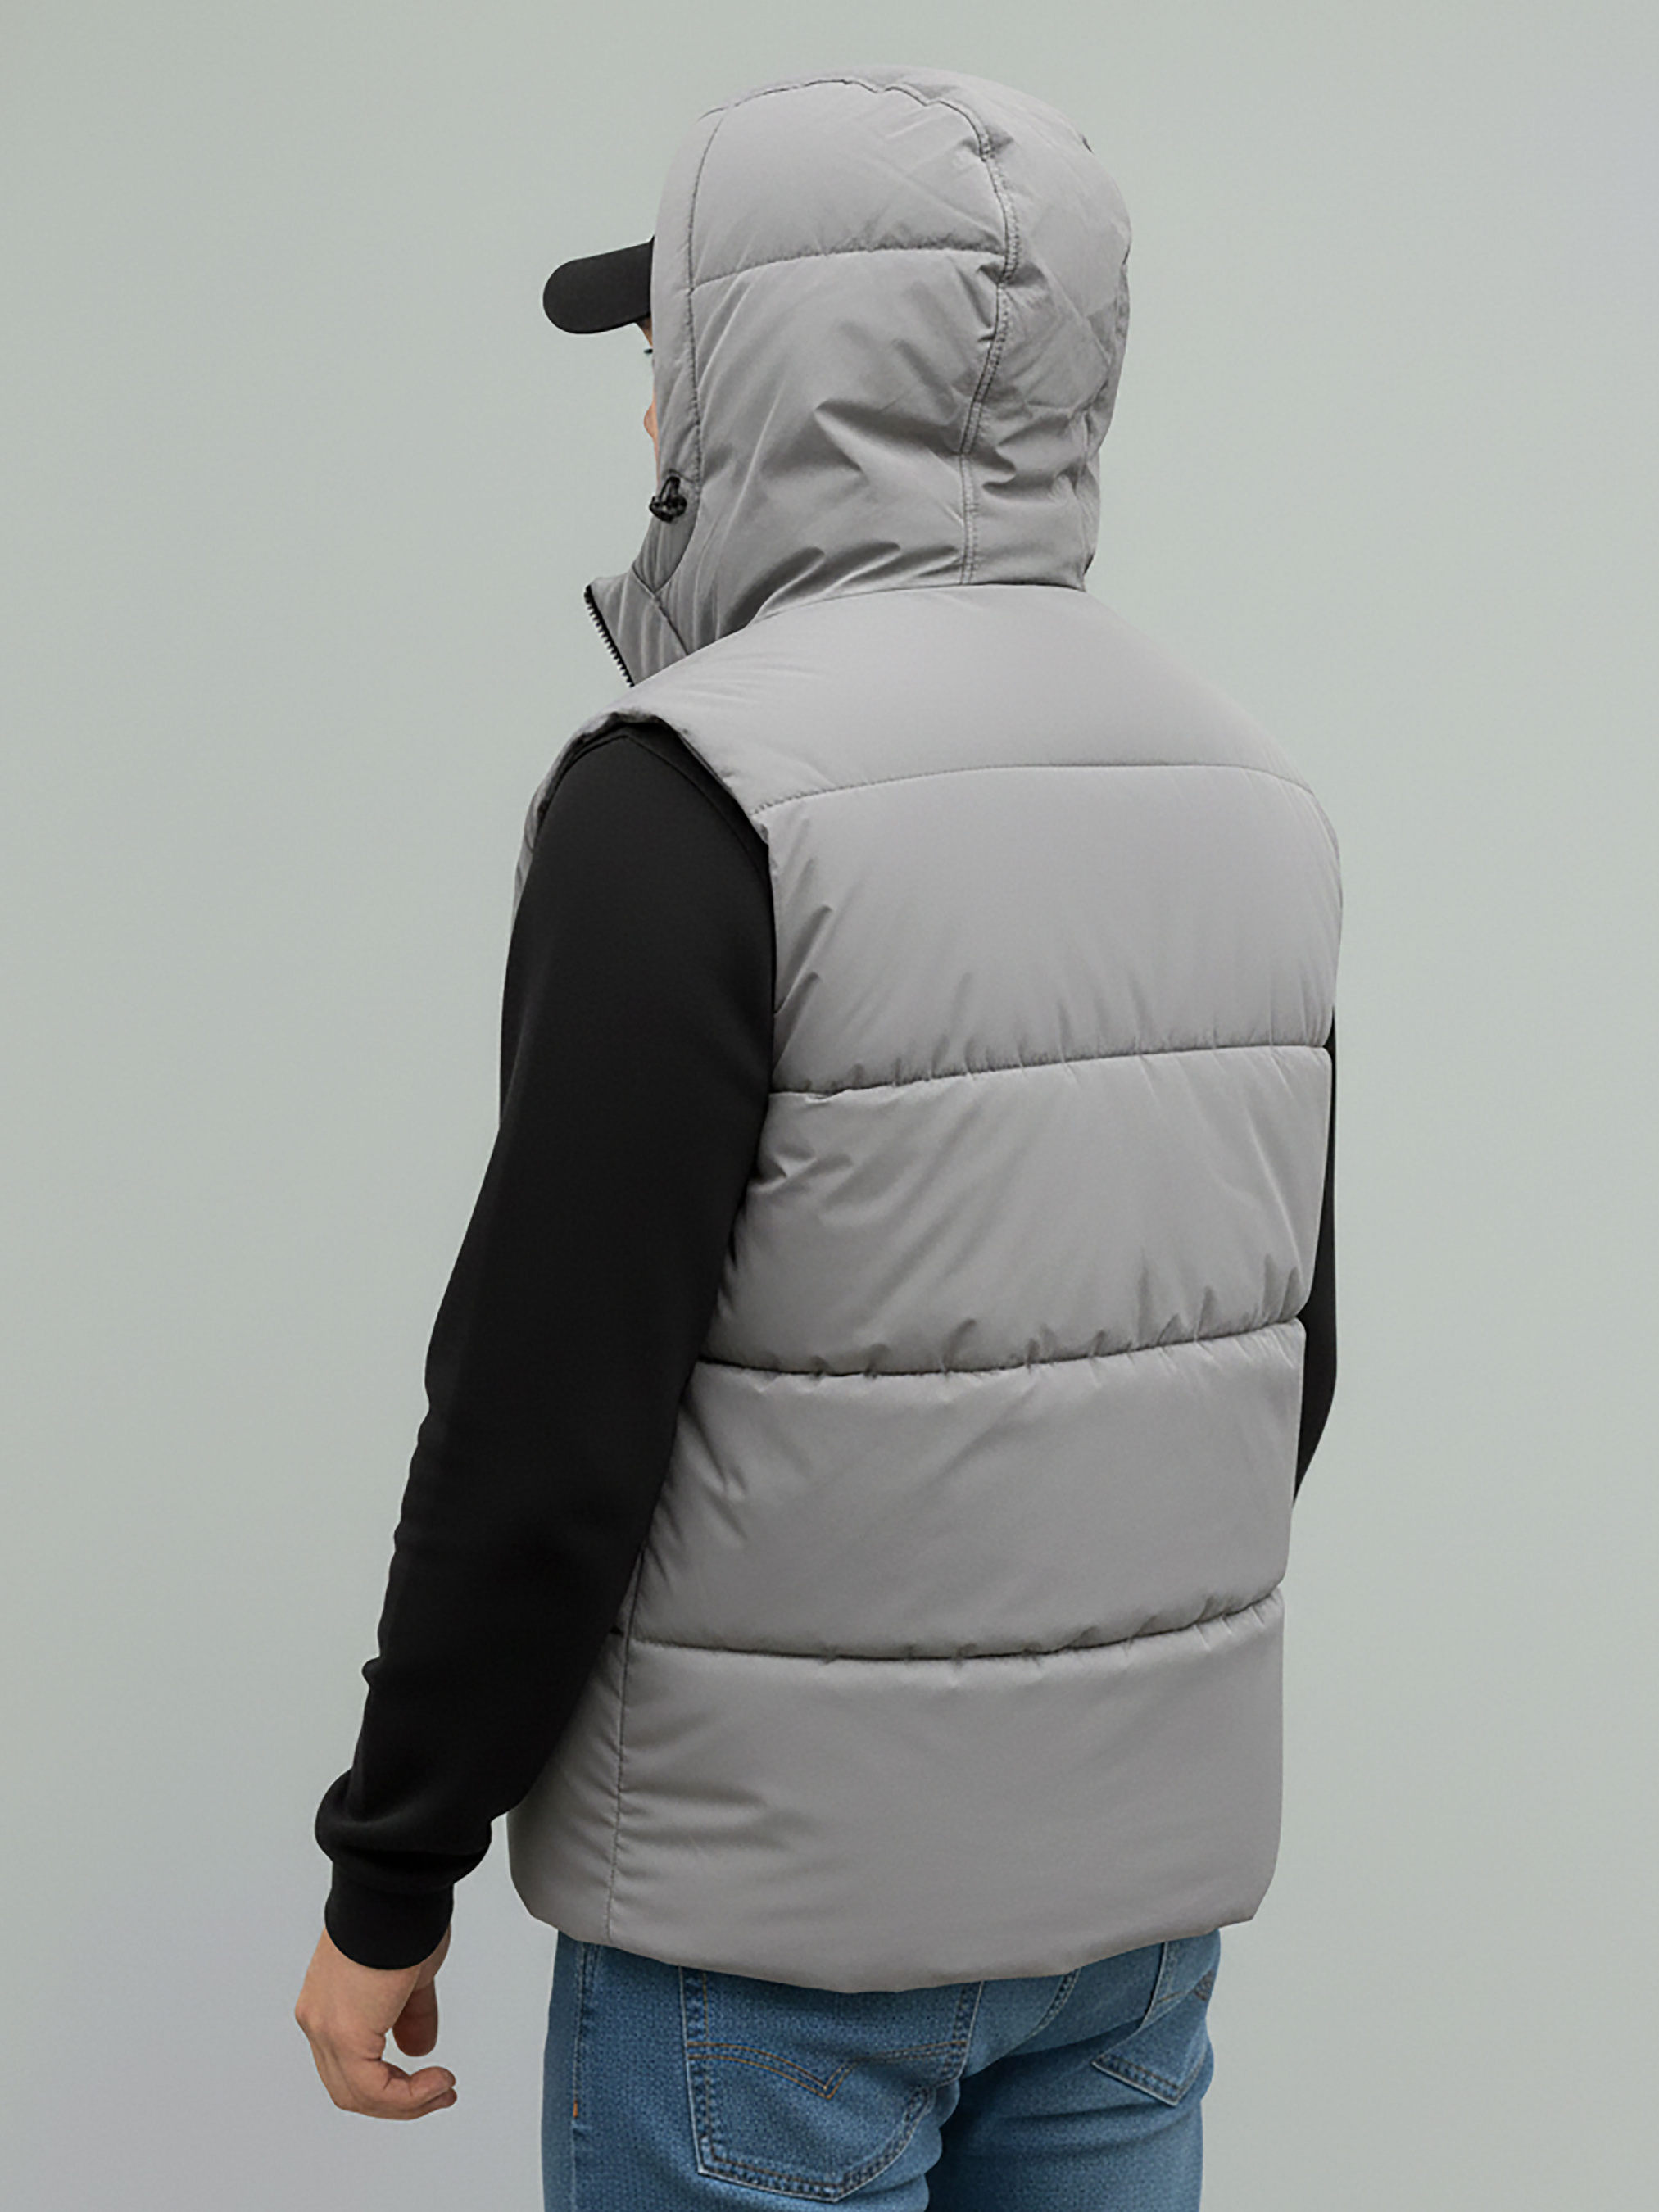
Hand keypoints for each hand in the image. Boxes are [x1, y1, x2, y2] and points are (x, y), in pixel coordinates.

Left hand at [294, 1924, 457, 2119]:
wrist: (394, 1888)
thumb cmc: (401, 1913)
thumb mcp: (410, 1976)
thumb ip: (410, 2015)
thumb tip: (418, 2048)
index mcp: (328, 2002)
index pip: (350, 2065)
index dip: (392, 2082)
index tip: (428, 2081)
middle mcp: (318, 2017)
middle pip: (350, 2087)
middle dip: (400, 2099)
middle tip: (437, 2093)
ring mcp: (325, 2025)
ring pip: (357, 2093)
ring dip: (406, 2102)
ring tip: (440, 2090)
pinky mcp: (343, 2031)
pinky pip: (371, 2087)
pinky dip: (406, 2095)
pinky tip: (434, 2083)